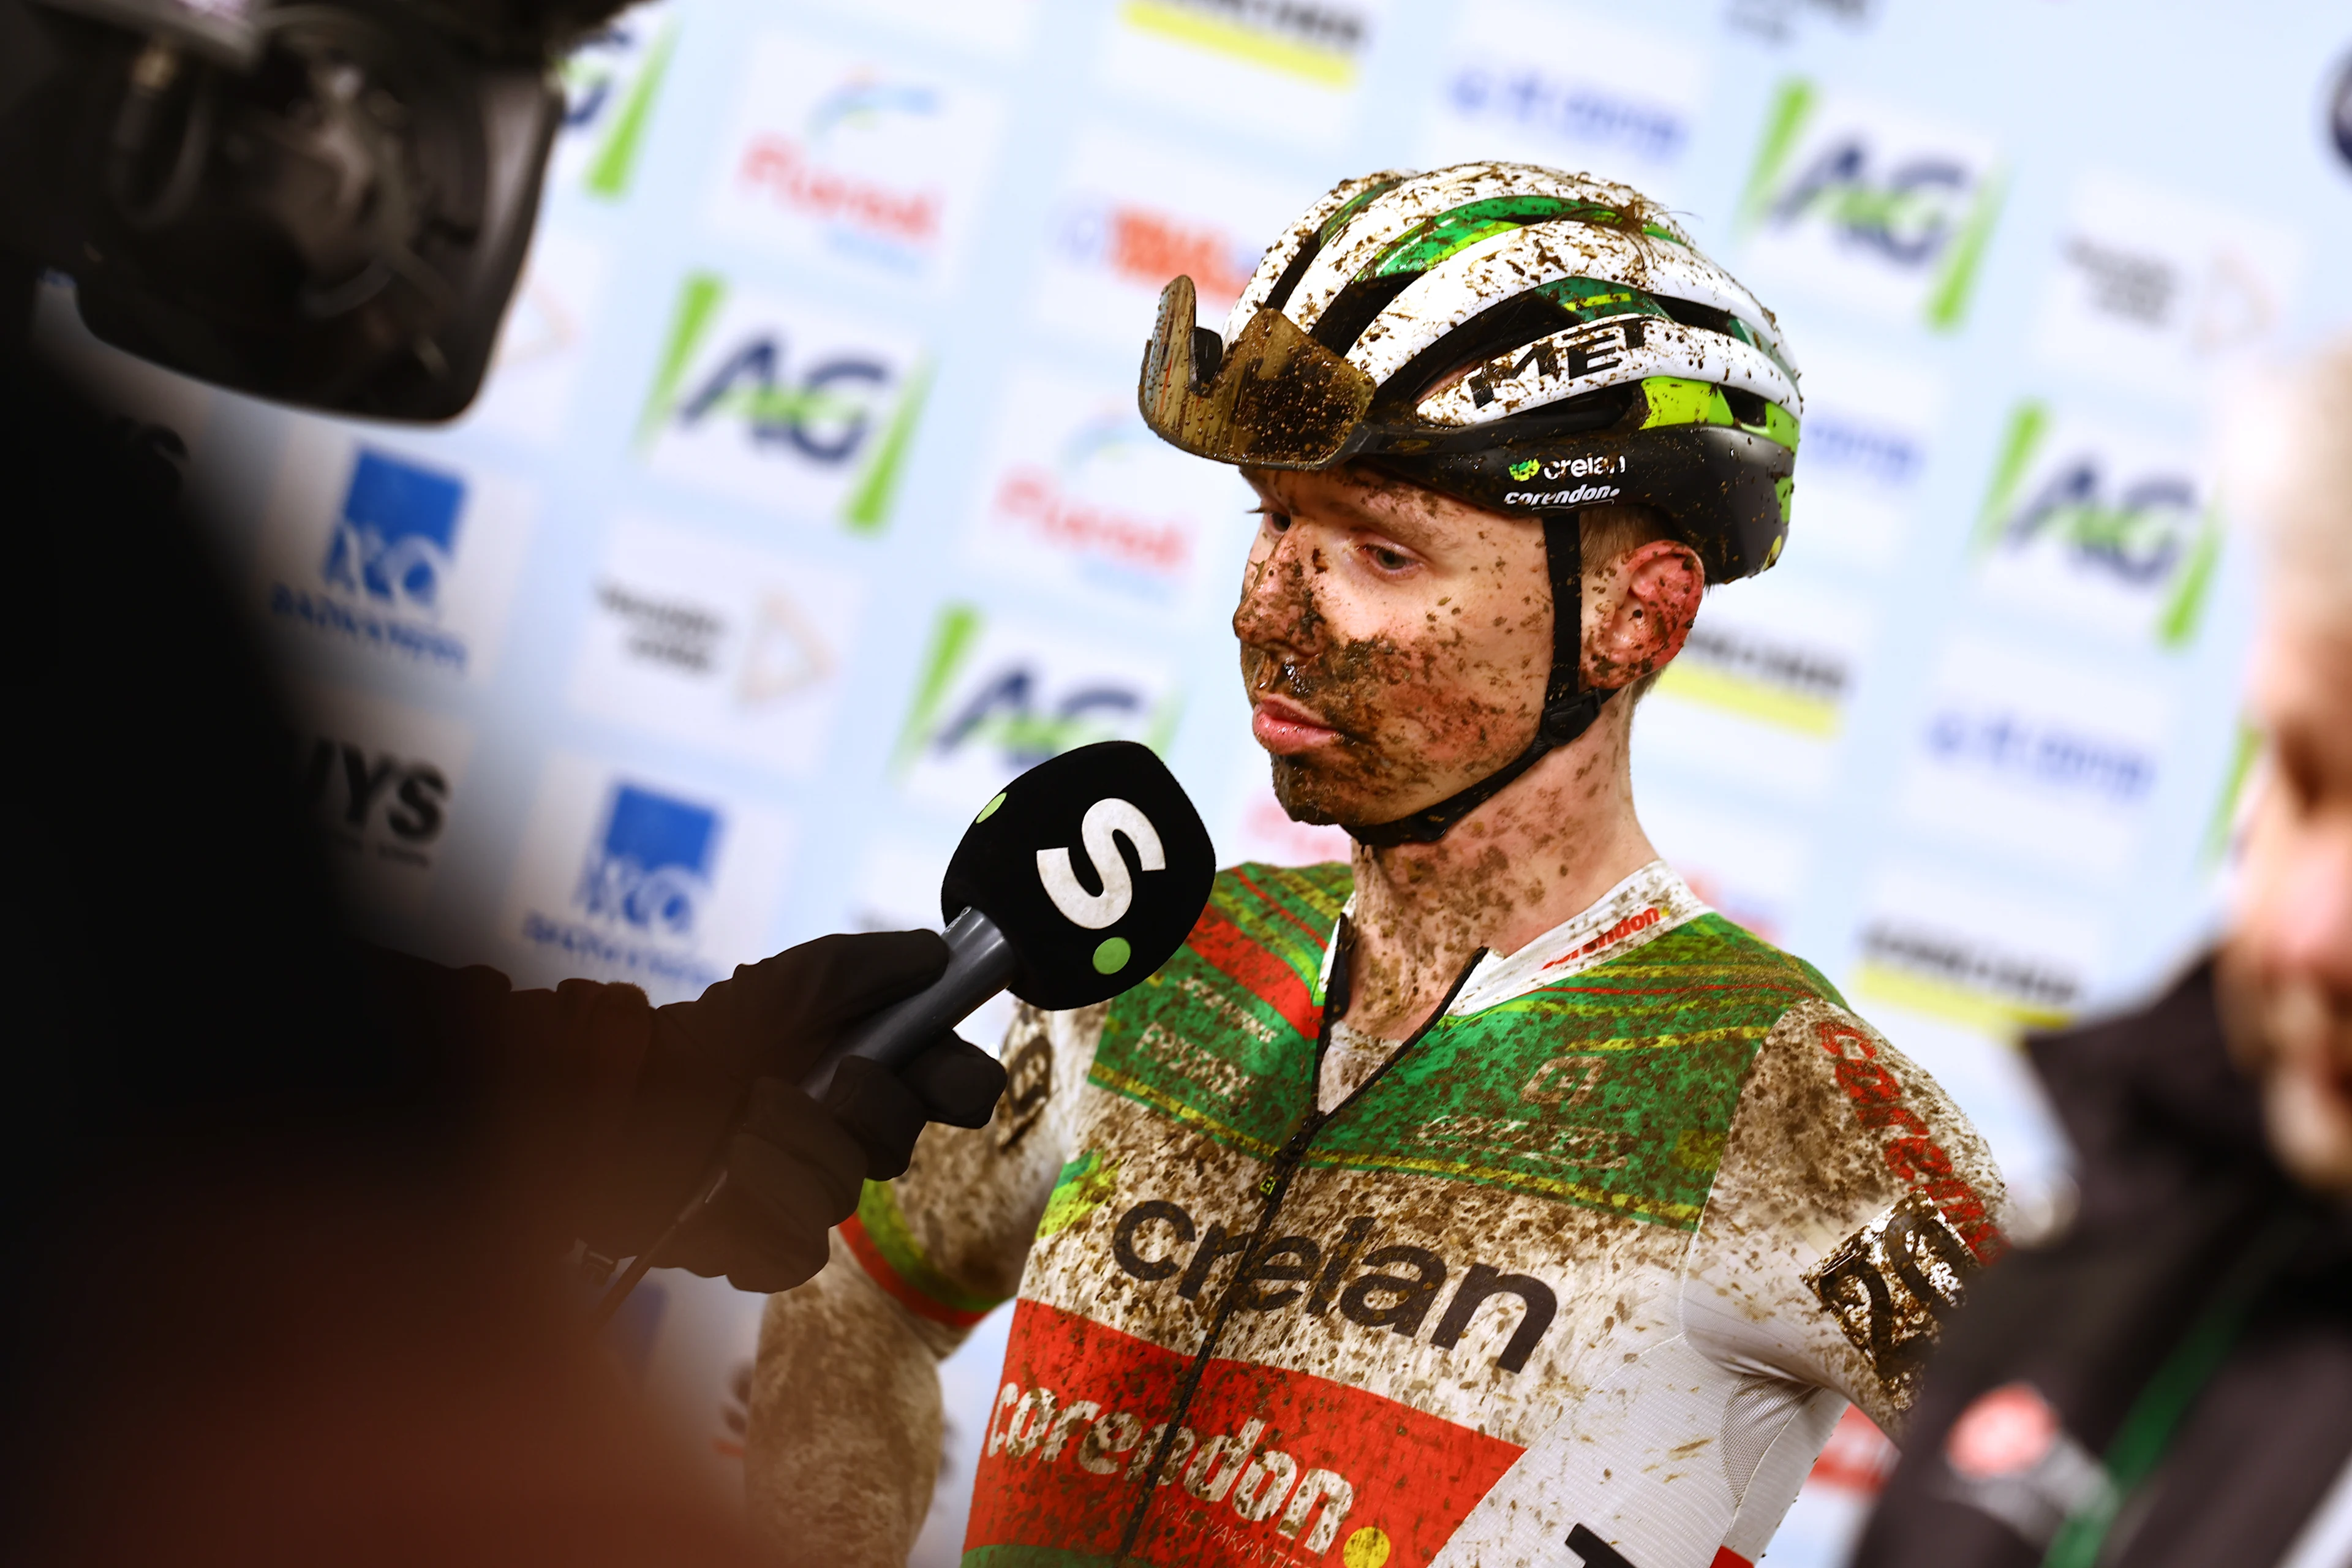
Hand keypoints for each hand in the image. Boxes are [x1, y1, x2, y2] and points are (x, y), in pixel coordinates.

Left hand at [585, 930, 1006, 1291]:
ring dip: (786, 1150)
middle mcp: (845, 1136)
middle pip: (898, 1143)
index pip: (952, 1086)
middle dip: (862, 1110)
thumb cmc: (706, 1036)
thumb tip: (936, 954)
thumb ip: (860, 968)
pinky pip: (790, 1251)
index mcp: (867, 1071)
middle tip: (828, 1081)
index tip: (950, 1081)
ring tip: (738, 1127)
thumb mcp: (784, 987)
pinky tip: (724, 1183)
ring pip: (839, 1194)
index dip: (961, 1083)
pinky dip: (753, 1212)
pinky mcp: (759, 1244)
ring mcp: (804, 1195)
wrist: (617, 1099)